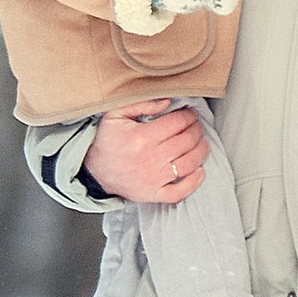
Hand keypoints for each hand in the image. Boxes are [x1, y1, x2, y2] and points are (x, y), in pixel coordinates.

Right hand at [85, 103, 207, 202]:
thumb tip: (167, 102)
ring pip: (189, 164)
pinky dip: (194, 183)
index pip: (178, 123)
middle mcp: (150, 159)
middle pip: (187, 141)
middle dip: (197, 130)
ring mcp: (153, 179)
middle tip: (197, 125)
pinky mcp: (153, 194)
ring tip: (202, 142)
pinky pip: (179, 193)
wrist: (95, 171)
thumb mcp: (115, 114)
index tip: (190, 113)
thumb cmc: (107, 142)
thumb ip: (141, 103)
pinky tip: (200, 171)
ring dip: (201, 151)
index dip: (189, 115)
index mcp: (142, 138)